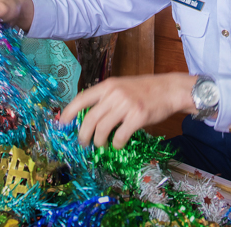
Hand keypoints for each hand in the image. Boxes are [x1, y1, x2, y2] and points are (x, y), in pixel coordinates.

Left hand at [59, 73, 197, 148]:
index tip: (62, 124)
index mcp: (108, 85)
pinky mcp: (138, 116)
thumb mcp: (121, 86)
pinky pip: (120, 136)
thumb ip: (106, 98)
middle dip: (83, 134)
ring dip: (99, 141)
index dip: (69, 112)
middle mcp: (114, 94)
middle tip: (83, 142)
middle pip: (90, 118)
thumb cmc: (144, 89)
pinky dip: (116, 143)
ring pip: (103, 129)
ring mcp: (126, 105)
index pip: (82, 99)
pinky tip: (118, 144)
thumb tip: (88, 116)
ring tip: (101, 144)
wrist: (169, 89)